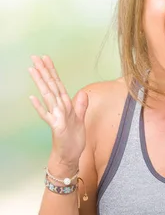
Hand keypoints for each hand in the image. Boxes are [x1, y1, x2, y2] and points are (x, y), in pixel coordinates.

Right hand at [28, 55, 88, 170]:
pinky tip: (32, 98)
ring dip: (41, 83)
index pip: (58, 84)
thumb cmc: (73, 139)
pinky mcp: (56, 127)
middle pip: (51, 86)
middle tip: (35, 57)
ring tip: (33, 70)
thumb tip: (82, 92)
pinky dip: (40, 107)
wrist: (69, 156)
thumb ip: (81, 106)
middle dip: (44, 71)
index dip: (53, 71)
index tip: (46, 58)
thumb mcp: (80, 120)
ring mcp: (56, 117)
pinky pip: (47, 116)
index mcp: (65, 105)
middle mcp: (58, 109)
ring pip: (48, 96)